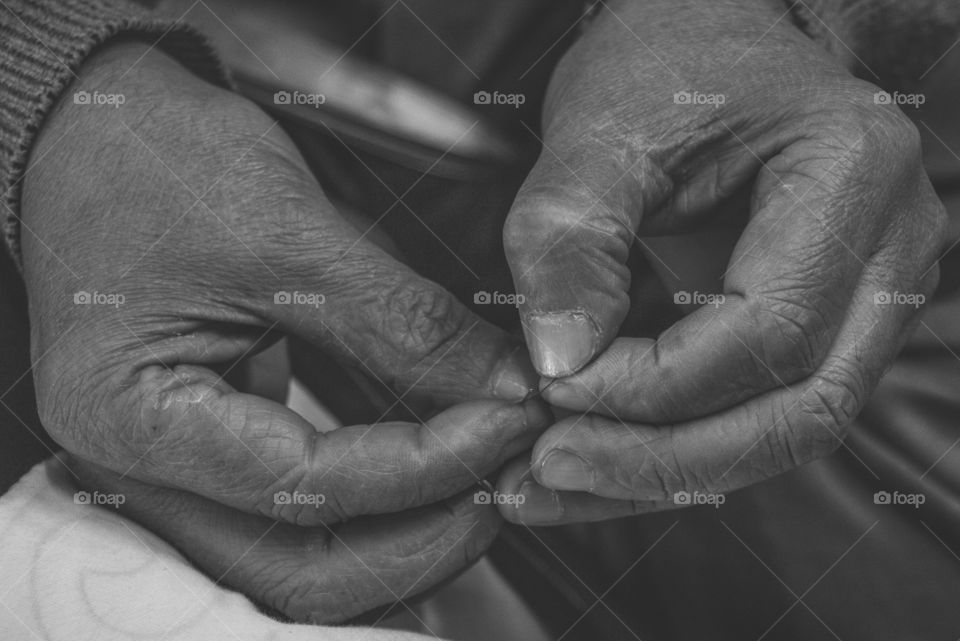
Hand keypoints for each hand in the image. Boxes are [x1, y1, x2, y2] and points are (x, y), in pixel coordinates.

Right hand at [21, 42, 544, 619]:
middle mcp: (142, 473)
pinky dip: (375, 512)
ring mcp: (175, 473)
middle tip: (508, 478)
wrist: (96, 135)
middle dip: (423, 538)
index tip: (511, 417)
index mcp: (132, 417)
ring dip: (406, 538)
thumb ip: (402, 321)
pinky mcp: (213, 454)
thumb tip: (506, 387)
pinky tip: (435, 476)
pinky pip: (300, 521)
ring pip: (303, 564)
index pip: (306, 484)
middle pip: (298, 571)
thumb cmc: (156, 162)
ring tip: (485, 482)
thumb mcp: (286, 231)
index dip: (427, 462)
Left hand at [498, 0, 947, 522]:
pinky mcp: (816, 326)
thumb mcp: (600, 128)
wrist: (709, 38)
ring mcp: (863, 298)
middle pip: (799, 411)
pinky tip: (591, 459)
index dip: (652, 384)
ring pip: (780, 430)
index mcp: (851, 178)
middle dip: (663, 461)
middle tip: (548, 468)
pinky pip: (753, 411)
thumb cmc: (668, 60)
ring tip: (551, 479)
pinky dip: (669, 446)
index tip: (553, 386)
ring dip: (660, 472)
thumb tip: (559, 363)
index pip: (768, 332)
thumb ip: (570, 239)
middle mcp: (887, 252)